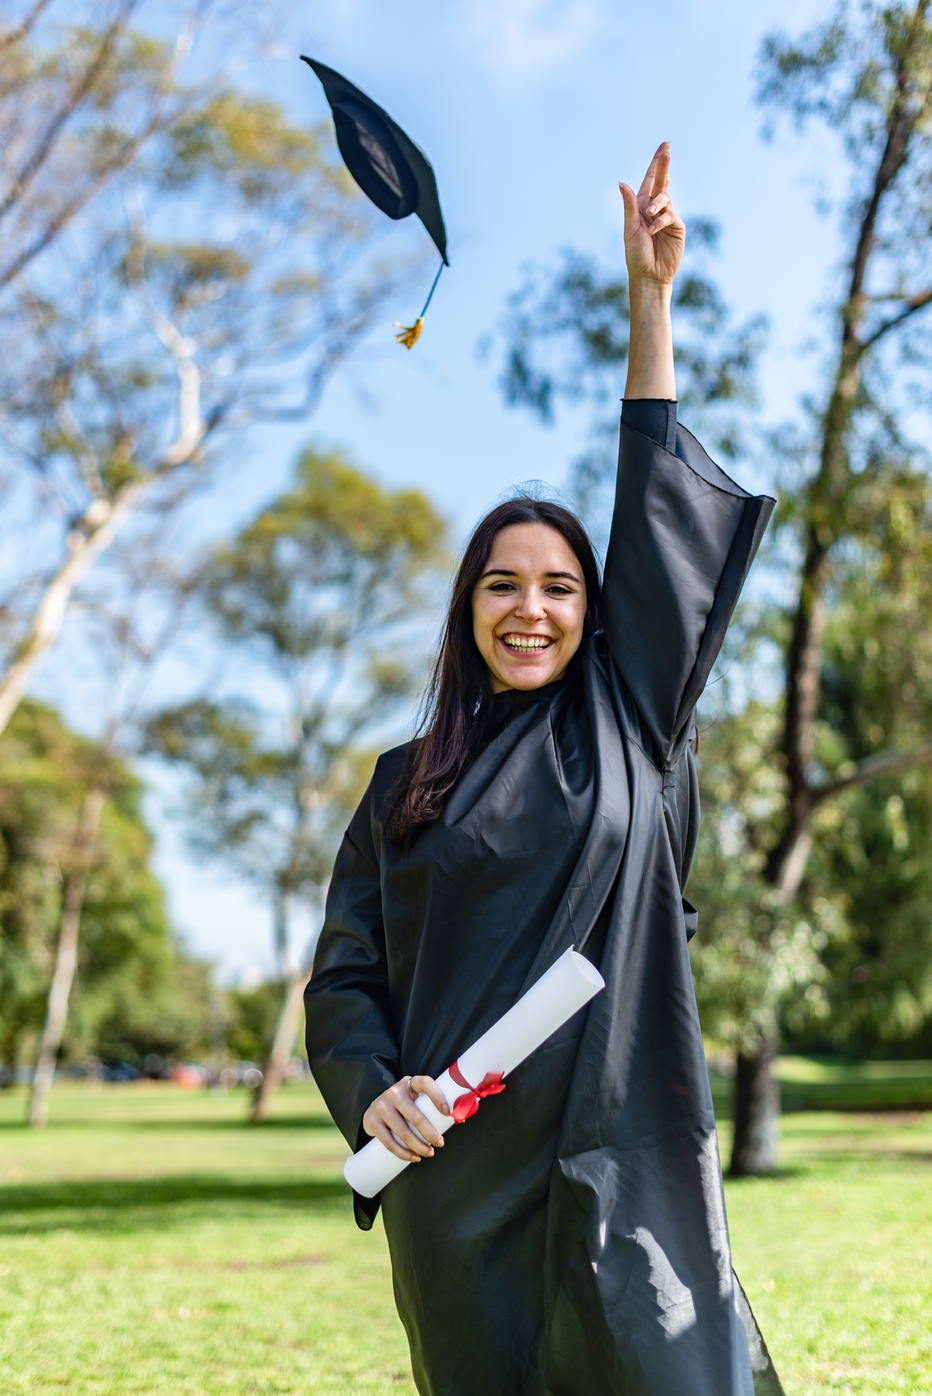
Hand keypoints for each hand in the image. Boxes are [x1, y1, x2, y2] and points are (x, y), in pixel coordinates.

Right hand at [362, 1073, 449, 1162]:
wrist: (374, 1108)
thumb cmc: (404, 1105)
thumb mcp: (415, 1097)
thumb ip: (432, 1104)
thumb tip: (461, 1118)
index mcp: (409, 1083)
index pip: (425, 1083)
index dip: (438, 1096)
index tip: (448, 1113)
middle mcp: (394, 1092)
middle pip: (416, 1116)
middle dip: (431, 1133)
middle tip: (440, 1143)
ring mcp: (382, 1107)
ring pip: (404, 1132)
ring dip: (419, 1147)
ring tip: (429, 1153)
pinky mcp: (373, 1122)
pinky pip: (390, 1142)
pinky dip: (404, 1153)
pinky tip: (414, 1157)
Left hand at [619, 142, 684, 288]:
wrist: (649, 275)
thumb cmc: (636, 255)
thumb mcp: (630, 228)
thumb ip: (629, 205)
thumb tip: (623, 183)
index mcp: (641, 207)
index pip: (650, 181)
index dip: (656, 164)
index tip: (665, 146)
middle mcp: (655, 209)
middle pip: (661, 182)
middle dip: (663, 166)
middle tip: (666, 150)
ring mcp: (667, 217)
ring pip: (665, 198)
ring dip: (657, 204)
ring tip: (649, 217)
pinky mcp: (677, 226)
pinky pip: (670, 215)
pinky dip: (660, 221)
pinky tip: (653, 231)